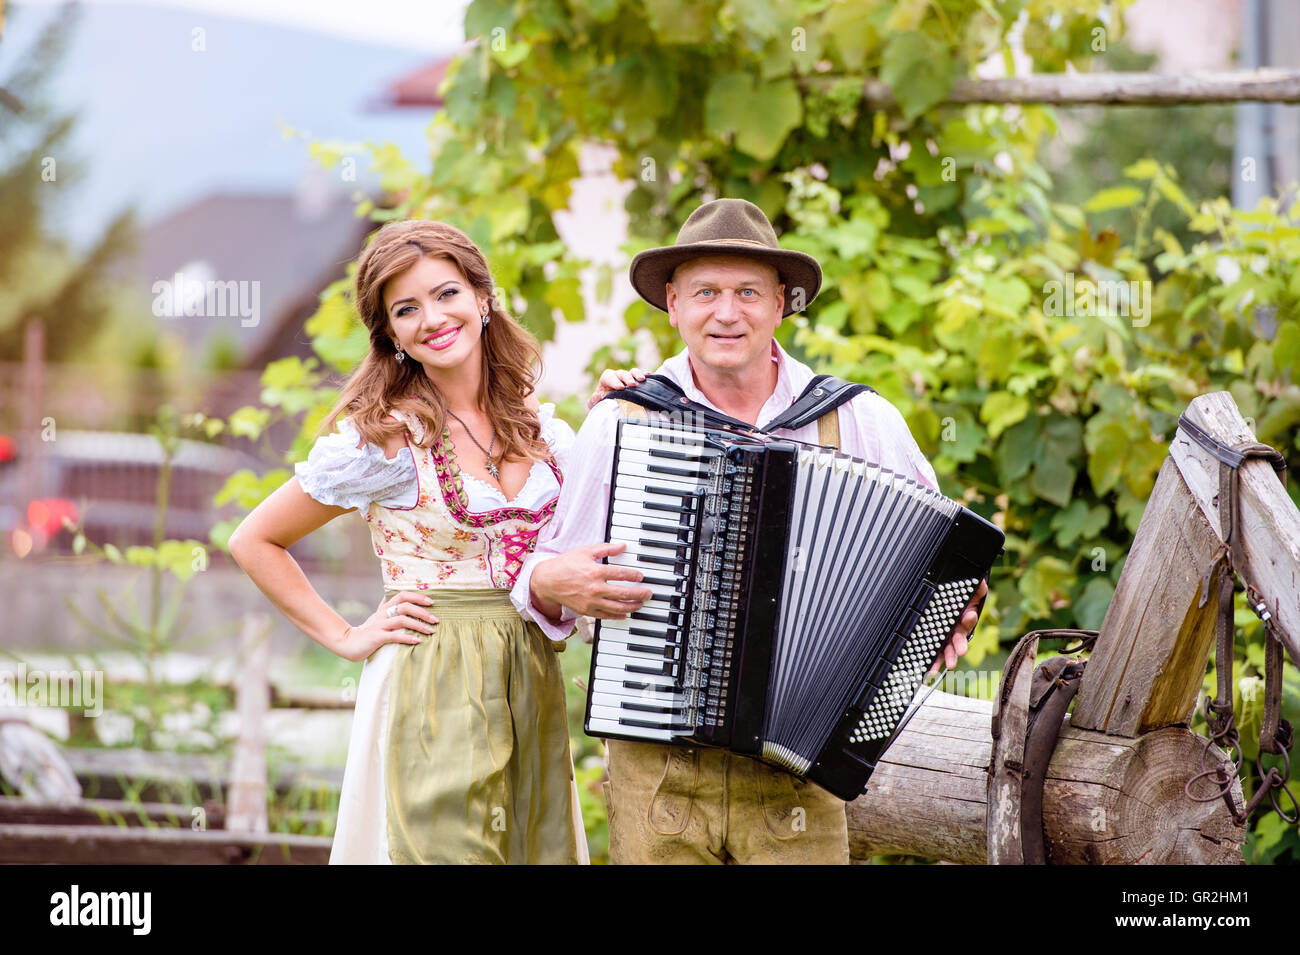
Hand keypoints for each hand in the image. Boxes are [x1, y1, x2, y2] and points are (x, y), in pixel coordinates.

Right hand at [334, 592, 438, 661]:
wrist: (348, 643)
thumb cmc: (367, 631)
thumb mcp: (377, 616)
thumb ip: (385, 606)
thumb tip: (389, 594)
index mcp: (385, 608)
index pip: (402, 595)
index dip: (418, 597)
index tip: (432, 602)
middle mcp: (383, 614)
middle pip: (405, 606)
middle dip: (423, 612)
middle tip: (436, 619)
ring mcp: (380, 625)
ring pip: (402, 620)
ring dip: (419, 625)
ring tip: (431, 631)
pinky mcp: (377, 637)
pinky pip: (395, 636)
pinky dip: (408, 637)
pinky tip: (418, 641)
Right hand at [530, 541, 653, 618]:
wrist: (547, 581)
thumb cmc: (566, 564)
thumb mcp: (585, 551)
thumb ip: (606, 549)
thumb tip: (623, 546)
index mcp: (595, 571)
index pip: (621, 574)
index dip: (634, 575)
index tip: (642, 576)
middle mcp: (595, 588)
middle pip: (623, 593)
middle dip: (639, 593)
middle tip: (649, 593)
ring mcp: (591, 601)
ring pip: (617, 607)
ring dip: (632, 606)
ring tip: (640, 604)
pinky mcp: (586, 611)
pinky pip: (606, 616)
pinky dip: (617, 616)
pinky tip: (625, 614)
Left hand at [587, 367, 646, 409]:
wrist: (613, 410)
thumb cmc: (603, 405)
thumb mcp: (595, 405)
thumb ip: (593, 401)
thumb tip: (597, 395)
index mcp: (606, 380)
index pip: (609, 376)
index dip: (614, 381)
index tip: (620, 388)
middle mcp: (617, 377)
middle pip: (622, 373)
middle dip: (627, 378)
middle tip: (632, 385)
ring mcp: (628, 378)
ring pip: (633, 372)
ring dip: (637, 374)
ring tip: (642, 380)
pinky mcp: (637, 382)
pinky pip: (642, 375)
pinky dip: (646, 375)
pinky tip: (650, 376)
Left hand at [928, 578, 987, 674]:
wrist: (951, 604)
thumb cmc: (961, 601)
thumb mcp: (969, 593)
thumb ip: (977, 589)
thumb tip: (981, 582)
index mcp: (964, 619)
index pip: (968, 619)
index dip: (968, 618)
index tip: (968, 616)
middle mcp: (957, 631)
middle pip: (959, 639)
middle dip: (960, 645)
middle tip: (961, 651)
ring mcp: (947, 639)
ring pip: (949, 650)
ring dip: (948, 658)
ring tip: (948, 666)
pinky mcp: (938, 644)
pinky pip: (936, 654)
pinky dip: (934, 662)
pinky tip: (931, 670)